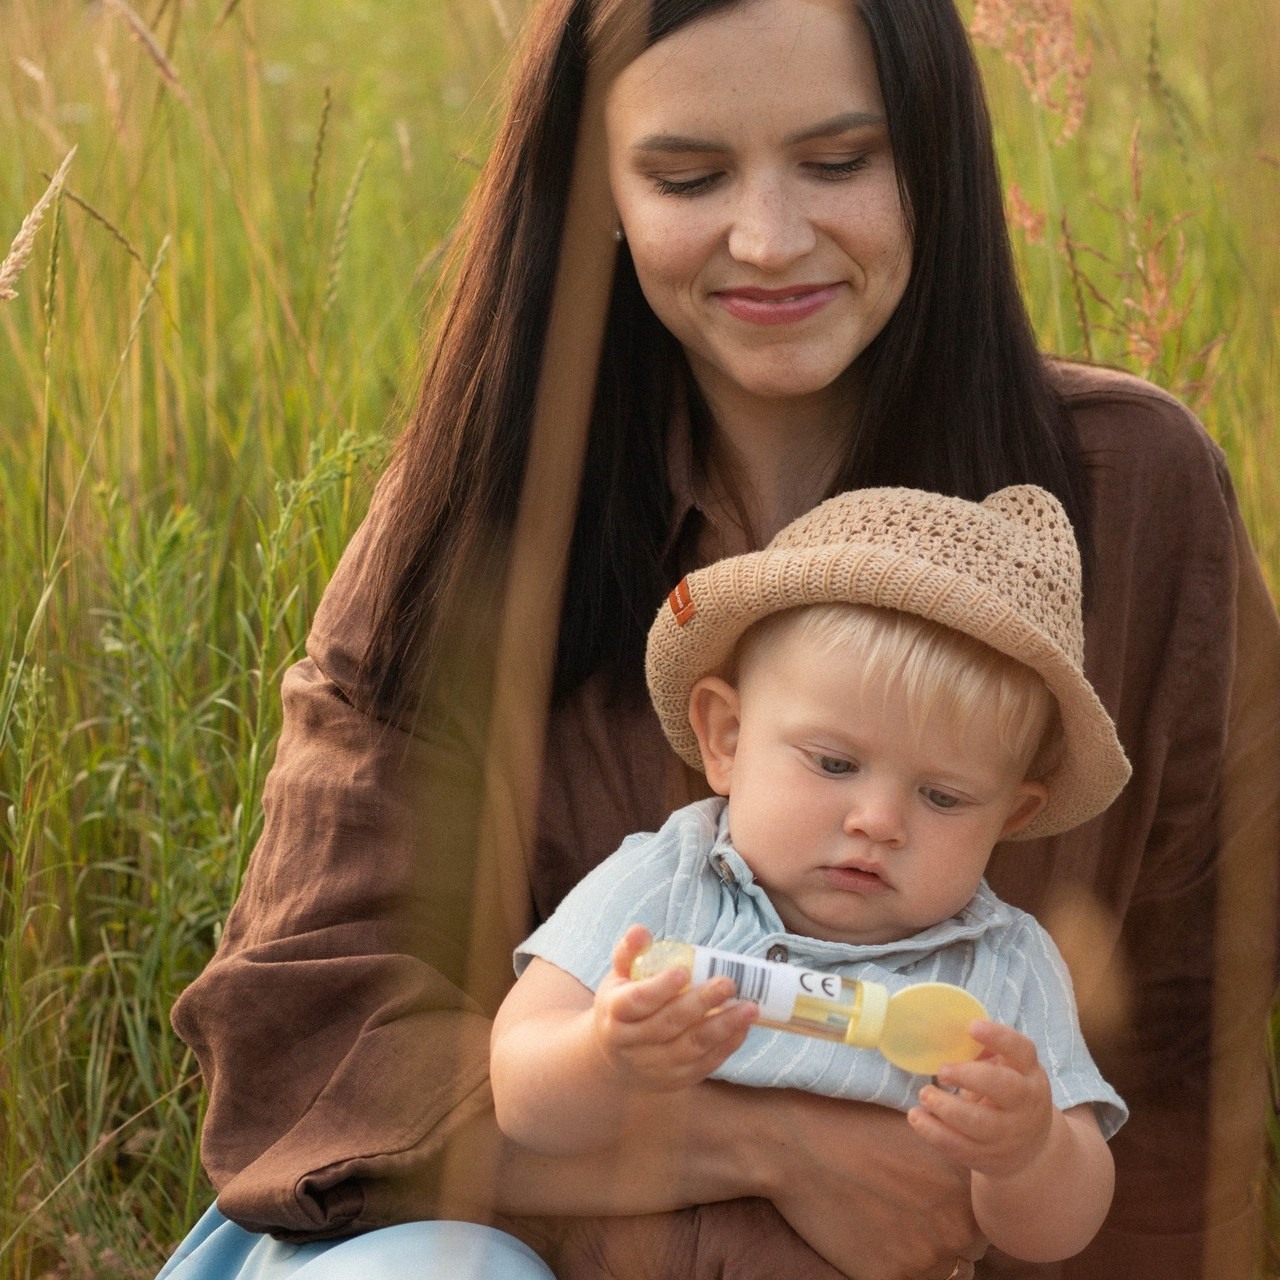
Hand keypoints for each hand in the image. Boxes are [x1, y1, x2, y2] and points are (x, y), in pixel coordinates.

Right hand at [592, 926, 756, 1090]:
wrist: (616, 1061)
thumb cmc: (621, 1009)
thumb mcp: (618, 979)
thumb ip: (630, 953)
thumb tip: (641, 930)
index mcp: (615, 1014)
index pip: (637, 1001)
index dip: (660, 988)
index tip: (684, 971)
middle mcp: (632, 1044)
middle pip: (668, 1023)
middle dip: (701, 1003)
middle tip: (729, 982)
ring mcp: (656, 1065)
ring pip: (692, 1046)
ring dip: (723, 1026)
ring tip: (750, 1007)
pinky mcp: (677, 1079)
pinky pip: (706, 1063)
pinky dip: (727, 1045)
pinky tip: (744, 1026)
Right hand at [744, 1085, 986, 1278]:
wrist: (798, 1145)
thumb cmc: (853, 1126)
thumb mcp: (917, 1130)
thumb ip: (951, 1159)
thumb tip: (967, 1173)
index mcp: (967, 1186)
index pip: (983, 1218)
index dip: (957, 1208)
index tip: (934, 1198)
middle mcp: (958, 1226)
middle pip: (968, 1248)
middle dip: (945, 1234)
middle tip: (909, 1211)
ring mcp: (927, 1257)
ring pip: (942, 1271)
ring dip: (922, 1254)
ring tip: (889, 1224)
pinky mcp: (892, 1277)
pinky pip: (906, 1279)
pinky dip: (891, 1264)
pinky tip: (868, 1235)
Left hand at [908, 1020, 1053, 1178]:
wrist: (1031, 1152)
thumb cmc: (1010, 1097)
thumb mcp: (1011, 1072)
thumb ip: (987, 1053)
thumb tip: (949, 1029)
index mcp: (1030, 1074)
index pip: (1022, 1050)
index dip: (998, 1036)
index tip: (971, 1026)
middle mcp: (1026, 1105)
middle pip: (1003, 1088)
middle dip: (969, 1076)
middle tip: (942, 1070)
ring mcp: (1008, 1135)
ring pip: (978, 1123)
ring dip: (945, 1107)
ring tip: (924, 1094)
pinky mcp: (987, 1157)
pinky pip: (958, 1147)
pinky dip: (933, 1132)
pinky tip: (916, 1116)